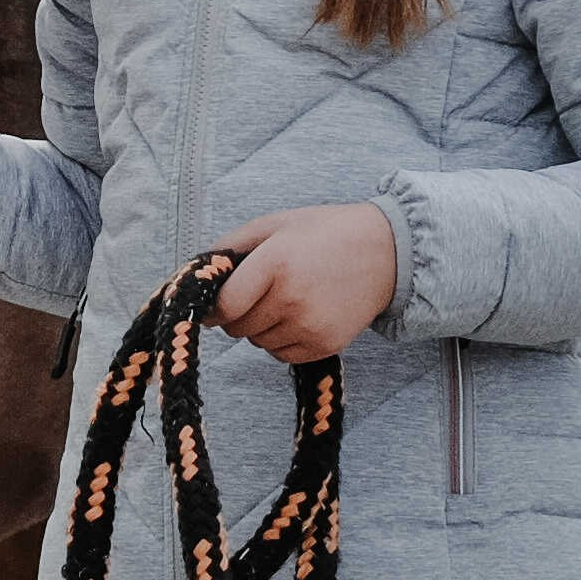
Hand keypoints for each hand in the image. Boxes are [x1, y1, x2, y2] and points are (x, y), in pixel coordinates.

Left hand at [204, 202, 398, 363]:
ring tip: (287, 298)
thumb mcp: (275, 224)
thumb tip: (194, 273)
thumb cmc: (325, 233)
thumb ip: (230, 246)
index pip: (224, 307)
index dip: (212, 309)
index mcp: (274, 264)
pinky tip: (300, 314)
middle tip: (259, 292)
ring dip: (261, 327)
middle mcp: (291, 299)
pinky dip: (281, 340)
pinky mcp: (325, 345)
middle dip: (238, 314)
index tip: (212, 305)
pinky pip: (281, 355)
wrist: (387, 253)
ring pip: (258, 343)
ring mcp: (310, 326)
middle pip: (238, 328)